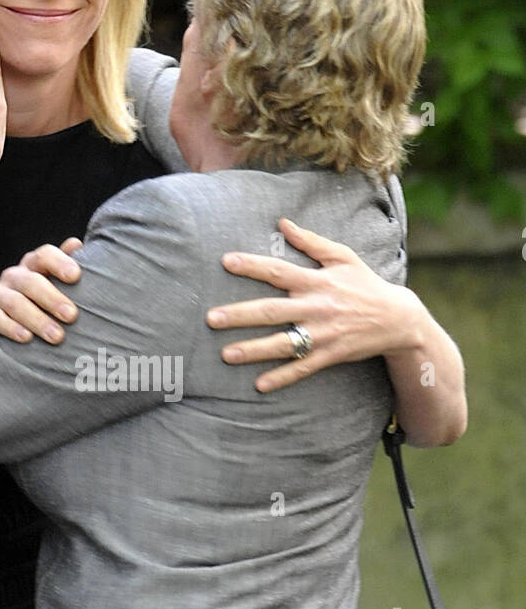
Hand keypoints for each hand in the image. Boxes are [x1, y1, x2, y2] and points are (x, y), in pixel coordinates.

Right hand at [0, 239, 82, 342]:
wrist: (9, 318)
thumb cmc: (43, 299)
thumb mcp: (57, 282)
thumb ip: (67, 263)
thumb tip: (75, 244)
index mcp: (33, 265)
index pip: (44, 255)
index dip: (60, 262)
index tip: (76, 276)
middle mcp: (14, 275)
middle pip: (31, 281)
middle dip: (52, 299)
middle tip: (71, 315)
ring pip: (15, 302)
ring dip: (37, 319)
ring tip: (56, 336)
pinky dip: (10, 328)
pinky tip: (26, 338)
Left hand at [206, 218, 419, 391]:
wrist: (397, 318)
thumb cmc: (364, 283)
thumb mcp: (342, 257)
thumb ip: (311, 241)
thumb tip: (282, 222)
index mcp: (317, 281)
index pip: (278, 271)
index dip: (252, 265)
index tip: (225, 261)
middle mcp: (317, 307)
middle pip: (272, 310)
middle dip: (240, 315)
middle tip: (211, 318)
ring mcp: (323, 334)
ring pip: (283, 343)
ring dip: (253, 350)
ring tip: (225, 354)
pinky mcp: (330, 355)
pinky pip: (302, 368)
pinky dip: (282, 377)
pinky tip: (259, 385)